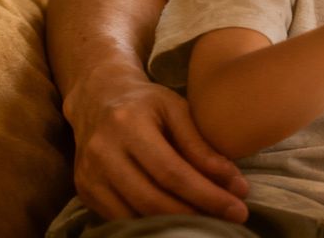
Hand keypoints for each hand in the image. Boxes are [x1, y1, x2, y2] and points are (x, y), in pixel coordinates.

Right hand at [63, 66, 249, 221]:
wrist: (97, 99)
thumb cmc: (146, 103)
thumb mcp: (177, 109)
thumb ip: (201, 145)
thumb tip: (234, 184)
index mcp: (128, 124)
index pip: (172, 172)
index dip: (207, 195)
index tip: (238, 207)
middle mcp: (103, 152)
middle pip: (153, 199)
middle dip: (196, 214)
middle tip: (230, 219)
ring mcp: (89, 175)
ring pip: (136, 215)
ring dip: (174, 224)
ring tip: (207, 220)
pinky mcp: (85, 191)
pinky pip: (120, 218)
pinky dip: (150, 223)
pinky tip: (176, 219)